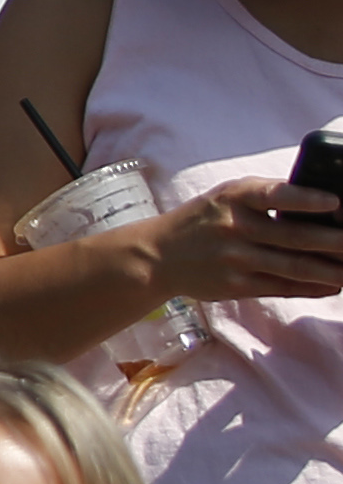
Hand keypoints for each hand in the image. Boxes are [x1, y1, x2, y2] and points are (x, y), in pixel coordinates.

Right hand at [146, 177, 342, 309]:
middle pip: (295, 237)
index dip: (306, 199)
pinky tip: (333, 285)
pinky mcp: (237, 286)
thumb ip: (266, 196)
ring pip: (295, 267)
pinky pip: (283, 288)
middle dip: (334, 242)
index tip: (334, 203)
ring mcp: (236, 260)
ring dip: (332, 270)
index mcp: (233, 198)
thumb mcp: (225, 197)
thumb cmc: (204, 220)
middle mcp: (234, 228)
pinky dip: (313, 288)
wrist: (158, 255)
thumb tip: (322, 207)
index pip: (273, 195)